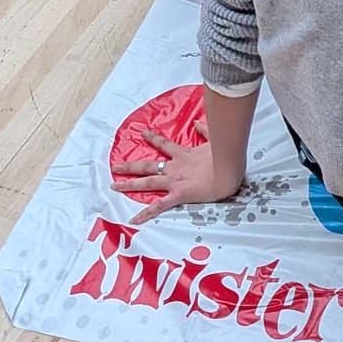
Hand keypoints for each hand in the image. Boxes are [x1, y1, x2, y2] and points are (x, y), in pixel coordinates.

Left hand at [111, 121, 240, 225]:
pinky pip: (159, 206)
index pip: (164, 144)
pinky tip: (133, 219)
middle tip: (115, 166)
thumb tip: (198, 122)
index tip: (143, 133)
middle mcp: (174, 167)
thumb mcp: (215, 140)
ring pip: (147, 182)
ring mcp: (174, 181)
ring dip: (129, 185)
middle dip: (130, 166)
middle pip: (147, 165)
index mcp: (183, 154)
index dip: (153, 138)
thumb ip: (205, 130)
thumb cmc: (224, 156)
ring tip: (113, 186)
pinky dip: (145, 214)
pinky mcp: (178, 195)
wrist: (229, 171)